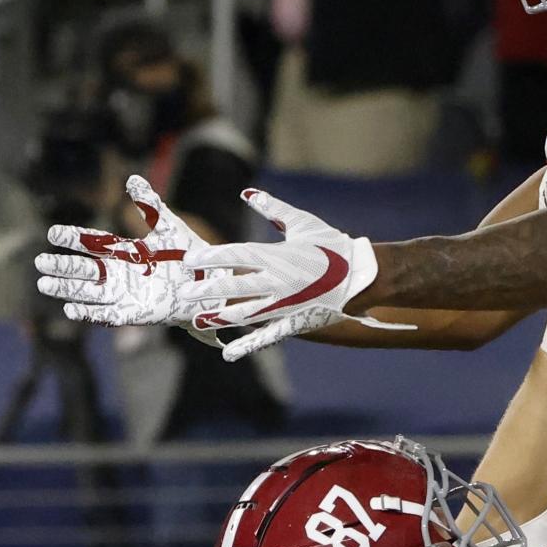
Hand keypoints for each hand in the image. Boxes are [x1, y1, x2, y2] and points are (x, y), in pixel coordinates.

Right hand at [34, 175, 214, 328]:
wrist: (208, 282)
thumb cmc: (187, 254)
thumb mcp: (168, 226)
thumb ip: (150, 205)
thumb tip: (133, 179)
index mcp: (124, 252)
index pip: (92, 243)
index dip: (73, 239)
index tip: (53, 233)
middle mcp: (118, 273)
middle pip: (83, 270)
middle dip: (62, 266)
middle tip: (40, 262)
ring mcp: (124, 294)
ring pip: (88, 293)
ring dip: (66, 289)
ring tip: (45, 284)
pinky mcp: (134, 313)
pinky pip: (106, 315)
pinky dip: (89, 312)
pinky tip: (71, 309)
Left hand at [178, 190, 393, 358]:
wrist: (362, 275)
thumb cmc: (332, 246)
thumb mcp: (302, 223)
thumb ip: (273, 209)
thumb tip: (247, 193)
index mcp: (276, 255)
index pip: (235, 255)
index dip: (211, 259)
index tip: (190, 262)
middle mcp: (276, 281)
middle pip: (234, 286)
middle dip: (207, 290)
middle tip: (185, 293)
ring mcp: (285, 305)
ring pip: (245, 313)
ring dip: (220, 316)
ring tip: (199, 318)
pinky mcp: (295, 322)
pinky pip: (267, 336)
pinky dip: (248, 345)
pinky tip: (229, 353)